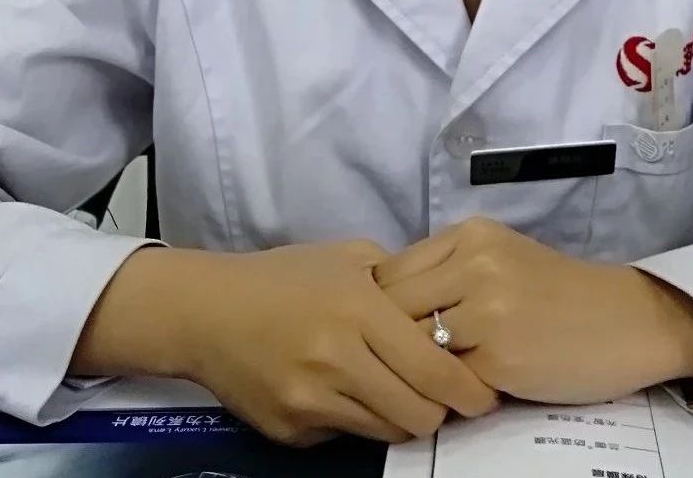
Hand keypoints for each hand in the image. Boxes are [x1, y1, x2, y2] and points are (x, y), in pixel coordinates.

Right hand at [74, 241, 496, 446]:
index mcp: (359, 309)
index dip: (469, 388)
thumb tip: (445, 308)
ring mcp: (311, 400)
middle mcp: (337, 359)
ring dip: (404, 417)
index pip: (434, 368)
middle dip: (442, 410)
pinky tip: (352, 392)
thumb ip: (399, 281)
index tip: (485, 392)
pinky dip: (360, 420)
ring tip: (405, 394)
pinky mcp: (291, 430)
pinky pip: (347, 435)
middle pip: (418, 413)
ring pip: (387, 431)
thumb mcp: (348, 257)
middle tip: (449, 399)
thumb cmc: (284, 277)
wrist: (208, 311)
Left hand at [373, 218, 692, 404]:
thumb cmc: (557, 296)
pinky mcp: (501, 355)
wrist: (626, 321)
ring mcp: (486, 308)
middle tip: (401, 366)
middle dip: (389, 342)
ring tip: (436, 380)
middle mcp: (473, 262)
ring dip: (417, 369)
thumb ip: (446, 272)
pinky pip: (447, 380)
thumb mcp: (498, 260)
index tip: (388, 335)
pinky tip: (470, 391)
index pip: (388, 273)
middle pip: (390, 309)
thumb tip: (379, 307)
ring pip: (412, 346)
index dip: (380, 311)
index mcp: (469, 234)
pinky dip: (449, 391)